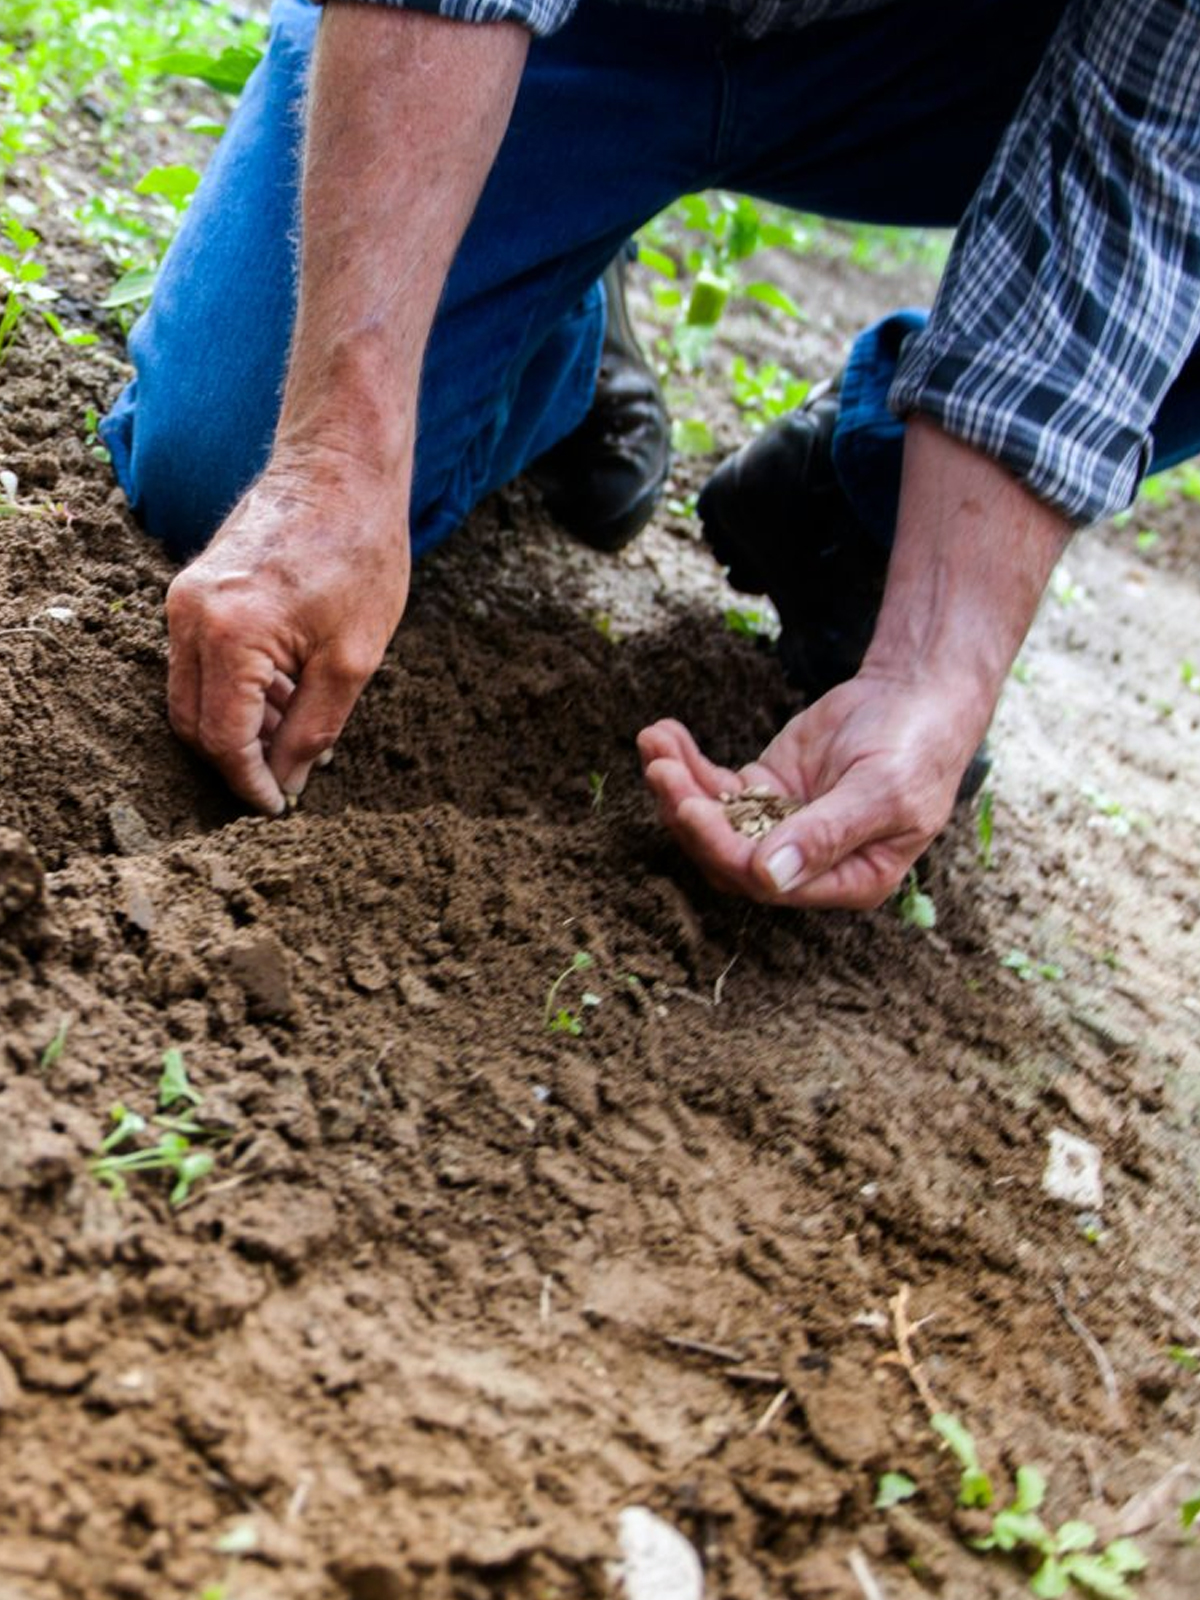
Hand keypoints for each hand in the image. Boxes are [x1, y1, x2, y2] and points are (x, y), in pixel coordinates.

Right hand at [166, 457, 408, 814]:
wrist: (341, 468)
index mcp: (229, 634)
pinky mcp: (194, 589)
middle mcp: (190, 616)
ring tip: (299, 731)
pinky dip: (237, 690)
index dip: (249, 783)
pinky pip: (201, 661)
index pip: (222, 739)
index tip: (278, 808)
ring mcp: (185, 599)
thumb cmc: (359, 553)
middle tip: (286, 779)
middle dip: (238, 760)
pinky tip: (287, 694)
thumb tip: (287, 783)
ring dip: (239, 725)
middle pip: (193, 723)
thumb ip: (313, 729)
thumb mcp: (353, 659)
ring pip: (193, 694)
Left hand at [638, 667, 988, 909]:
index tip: (691, 807)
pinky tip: (664, 734)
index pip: (768, 883)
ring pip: (714, 821)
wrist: (918, 695)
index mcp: (846, 881)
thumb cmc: (916, 748)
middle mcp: (807, 864)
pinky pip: (715, 787)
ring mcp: (780, 826)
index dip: (723, 849)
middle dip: (689, 815)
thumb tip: (769, 877)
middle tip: (660, 770)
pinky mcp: (765, 790)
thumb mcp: (881, 792)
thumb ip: (826, 835)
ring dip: (678, 786)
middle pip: (729, 856)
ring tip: (653, 743)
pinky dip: (687, 764)